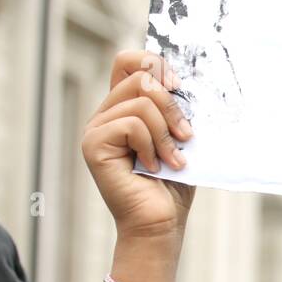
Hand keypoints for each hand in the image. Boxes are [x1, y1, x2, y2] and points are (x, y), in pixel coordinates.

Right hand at [82, 50, 195, 244]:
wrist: (162, 222)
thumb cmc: (174, 183)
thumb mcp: (183, 137)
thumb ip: (179, 108)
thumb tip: (188, 79)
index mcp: (126, 107)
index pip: (129, 60)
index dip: (156, 63)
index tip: (180, 88)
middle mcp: (107, 113)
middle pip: (141, 76)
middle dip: (173, 106)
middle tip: (187, 137)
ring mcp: (96, 128)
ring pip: (141, 100)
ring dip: (166, 131)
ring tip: (174, 159)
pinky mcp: (93, 144)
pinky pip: (132, 123)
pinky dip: (153, 145)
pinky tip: (155, 167)